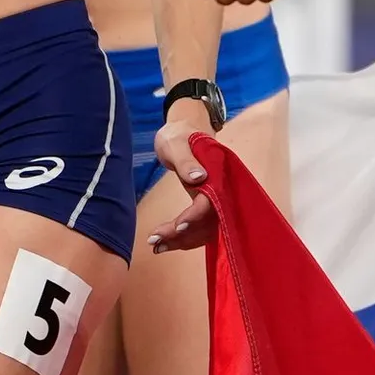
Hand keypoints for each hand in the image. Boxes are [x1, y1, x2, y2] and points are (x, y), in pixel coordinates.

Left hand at [145, 97, 218, 252]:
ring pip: (204, 229)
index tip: (176, 225)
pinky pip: (199, 227)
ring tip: (155, 246)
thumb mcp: (177, 143)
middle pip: (208, 222)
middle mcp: (220, 189)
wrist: (185, 129)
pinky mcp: (205, 204)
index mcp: (216, 173)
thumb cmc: (179, 134)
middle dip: (184, 235)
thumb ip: (186, 160)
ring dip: (182, 241)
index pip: (210, 203)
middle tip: (155, 241)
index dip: (195, 217)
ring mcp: (214, 199)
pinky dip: (183, 237)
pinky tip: (163, 243)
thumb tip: (199, 178)